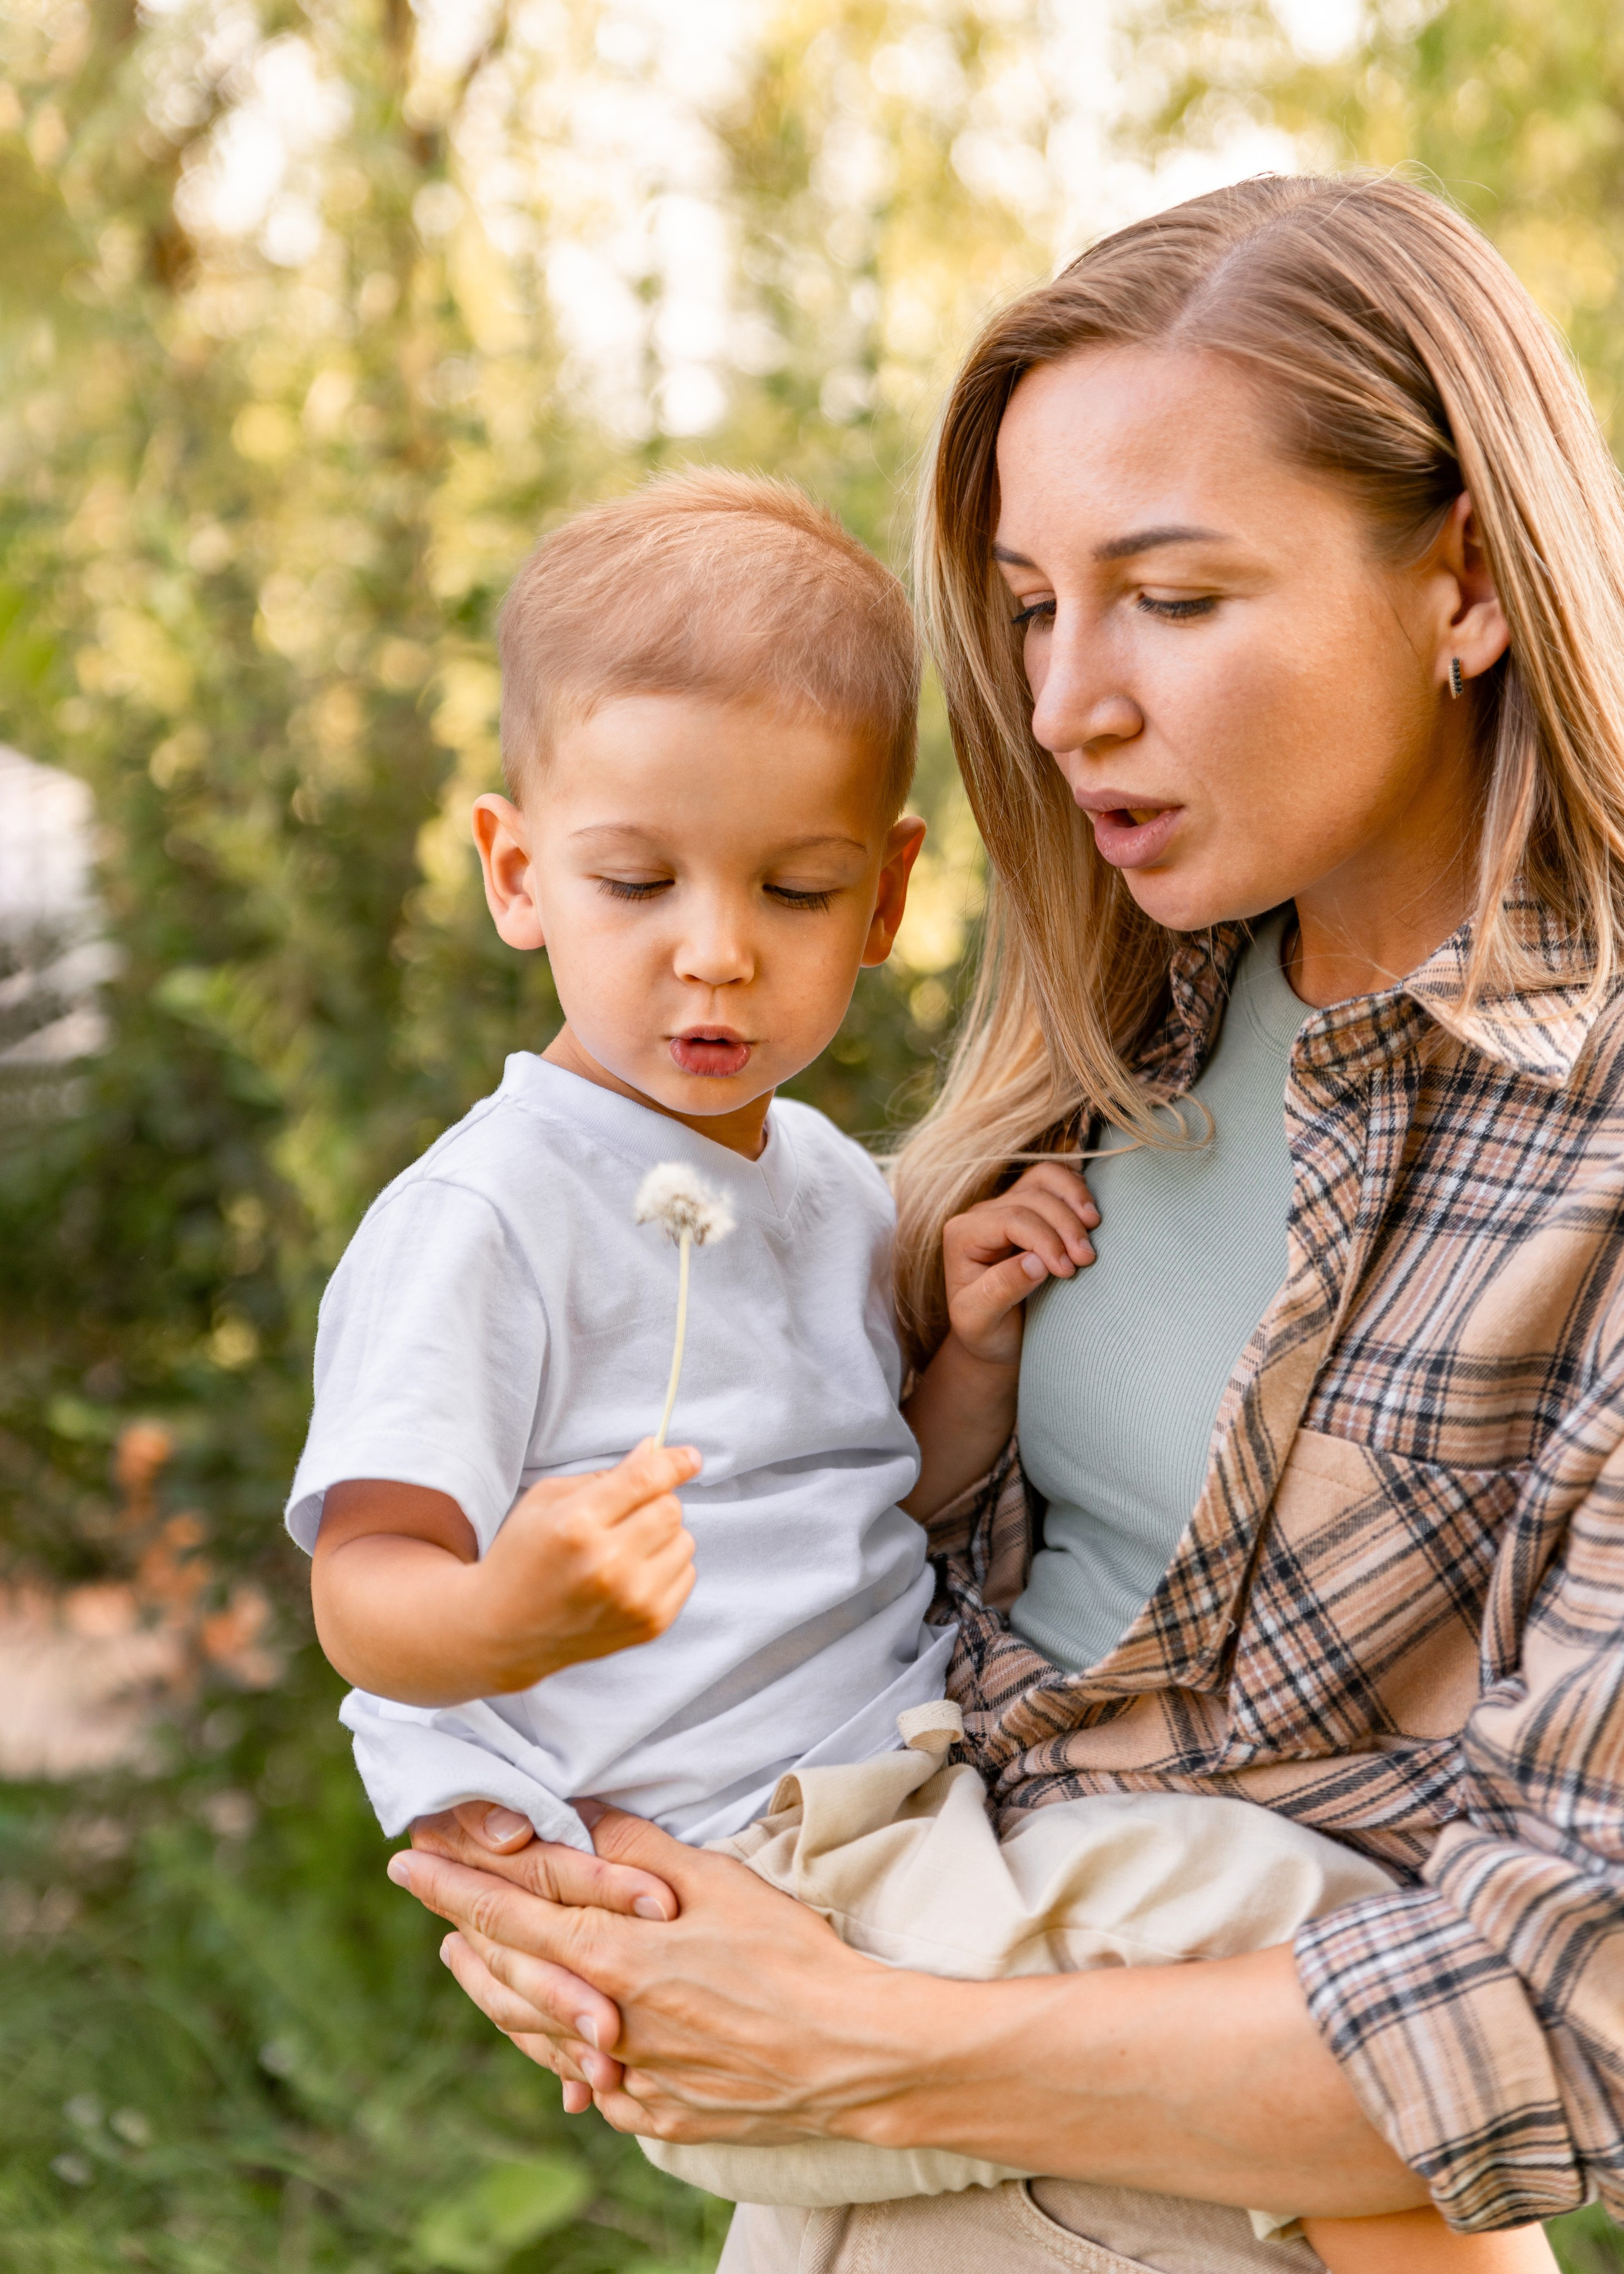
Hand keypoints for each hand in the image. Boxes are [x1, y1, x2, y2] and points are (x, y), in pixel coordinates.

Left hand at [397, 1804, 904, 2143]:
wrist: (846, 2052)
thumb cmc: (788, 1955)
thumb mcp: (718, 1882)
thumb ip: (640, 1850)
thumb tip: (585, 1813)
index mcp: (614, 1959)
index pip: (508, 1916)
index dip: (452, 1887)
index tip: (408, 1860)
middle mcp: (605, 2023)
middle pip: (508, 1977)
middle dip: (461, 1932)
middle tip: (426, 1902)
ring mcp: (627, 2076)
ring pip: (536, 2034)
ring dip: (492, 1993)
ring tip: (464, 1963)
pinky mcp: (655, 2113)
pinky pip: (585, 2083)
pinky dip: (556, 2052)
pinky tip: (550, 2038)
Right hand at [475, 1439, 700, 1690]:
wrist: (504, 1633)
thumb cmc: (522, 1557)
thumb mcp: (548, 1501)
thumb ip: (606, 1475)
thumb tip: (655, 1450)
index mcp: (576, 1525)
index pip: (644, 1479)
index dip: (673, 1462)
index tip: (690, 1457)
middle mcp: (607, 1564)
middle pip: (670, 1508)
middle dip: (656, 1501)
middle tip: (628, 1513)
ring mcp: (631, 1600)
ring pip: (685, 1540)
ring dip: (663, 1536)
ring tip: (625, 1548)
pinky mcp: (649, 1625)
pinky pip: (687, 1573)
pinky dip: (667, 1567)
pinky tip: (631, 1575)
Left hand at [943, 1161, 1097, 1367]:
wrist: (995, 1337)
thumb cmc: (985, 1331)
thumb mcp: (980, 1321)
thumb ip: (1000, 1290)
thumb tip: (1034, 1262)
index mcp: (962, 1235)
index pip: (1010, 1220)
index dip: (1044, 1240)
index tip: (1068, 1271)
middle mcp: (981, 1215)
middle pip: (1031, 1198)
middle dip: (1064, 1224)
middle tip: (1088, 1259)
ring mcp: (1006, 1206)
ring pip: (1043, 1179)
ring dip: (1074, 1198)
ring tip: (1095, 1226)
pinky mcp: (1030, 1208)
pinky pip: (1053, 1179)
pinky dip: (1075, 1187)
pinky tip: (1090, 1210)